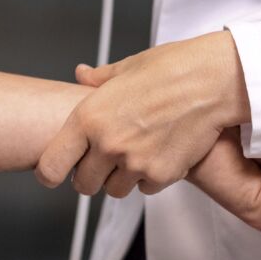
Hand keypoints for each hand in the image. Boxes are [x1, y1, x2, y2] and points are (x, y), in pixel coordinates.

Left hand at [36, 31, 250, 196]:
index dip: (49, 173)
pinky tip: (158, 153)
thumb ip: (97, 79)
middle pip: (83, 185)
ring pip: (114, 190)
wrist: (211, 82)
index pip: (50, 166)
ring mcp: (134, 163)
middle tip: (102, 161)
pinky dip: (149, 178)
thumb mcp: (125, 69)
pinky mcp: (161, 175)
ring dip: (120, 178)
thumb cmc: (169, 69)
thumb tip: (81, 73)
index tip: (55, 174)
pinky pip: (145, 188)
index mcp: (88, 118)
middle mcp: (107, 144)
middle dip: (90, 175)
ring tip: (134, 153)